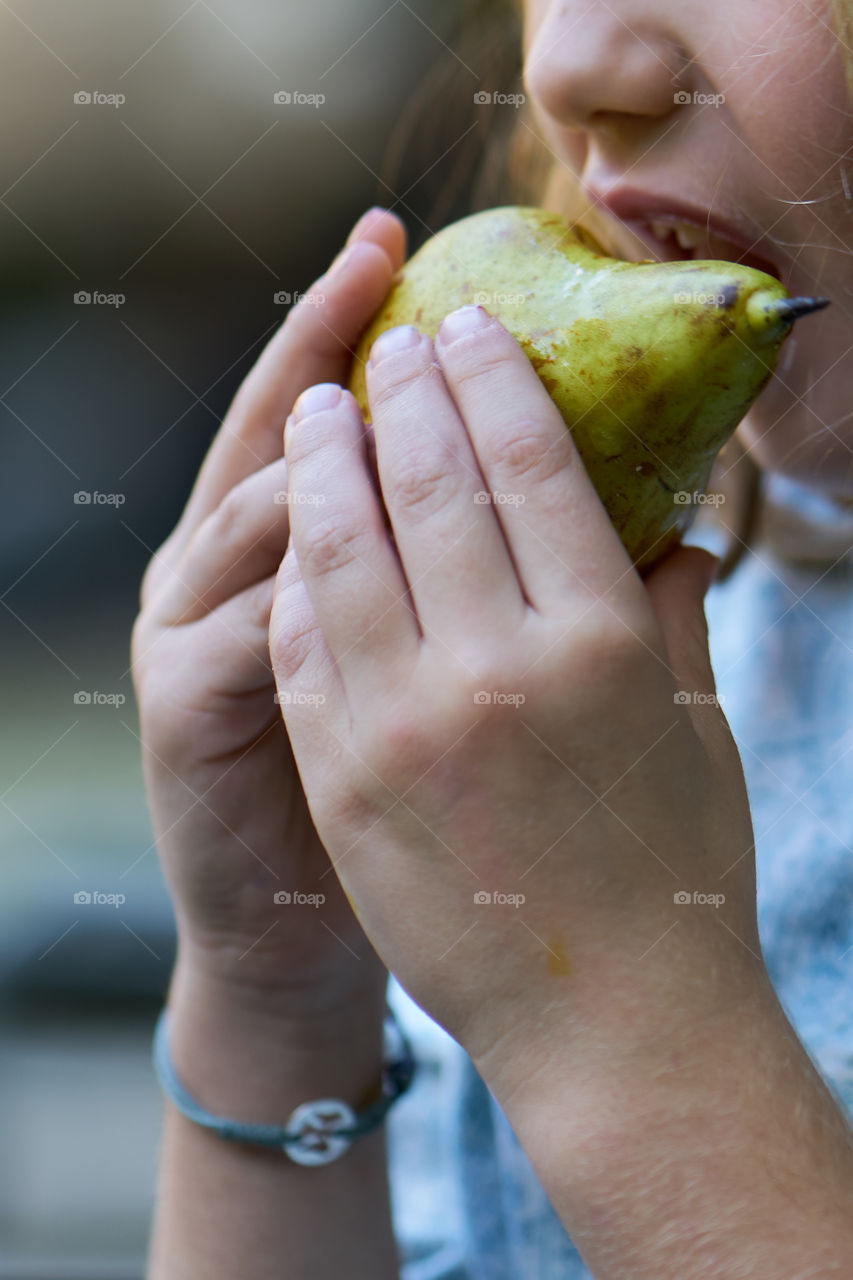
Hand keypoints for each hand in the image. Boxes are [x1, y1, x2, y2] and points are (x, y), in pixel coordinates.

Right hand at [131, 208, 405, 1022]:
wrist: (303, 923)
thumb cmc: (388, 783)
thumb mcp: (421, 652)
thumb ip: (466, 566)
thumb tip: (588, 482)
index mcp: (283, 550)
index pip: (316, 415)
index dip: (348, 327)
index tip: (400, 243)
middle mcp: (221, 573)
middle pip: (270, 435)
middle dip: (325, 346)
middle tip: (376, 262)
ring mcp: (189, 636)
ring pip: (246, 520)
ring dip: (312, 456)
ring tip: (373, 391)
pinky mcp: (180, 711)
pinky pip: (240, 631)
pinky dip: (295, 587)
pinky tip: (347, 547)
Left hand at [268, 304, 764, 1083]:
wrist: (609, 1024)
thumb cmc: (675, 872)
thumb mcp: (694, 727)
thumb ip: (671, 613)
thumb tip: (669, 528)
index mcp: (602, 639)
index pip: (529, 462)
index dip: (490, 378)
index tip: (466, 325)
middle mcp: (498, 667)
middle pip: (430, 483)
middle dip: (405, 393)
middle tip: (390, 341)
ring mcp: (406, 725)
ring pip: (344, 549)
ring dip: (327, 463)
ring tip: (320, 408)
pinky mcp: (345, 781)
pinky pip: (304, 646)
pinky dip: (299, 573)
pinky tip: (299, 531)